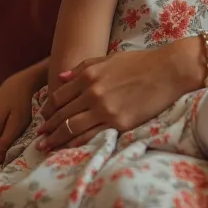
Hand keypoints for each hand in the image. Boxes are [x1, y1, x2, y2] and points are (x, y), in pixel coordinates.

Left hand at [36, 42, 201, 151]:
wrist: (168, 70)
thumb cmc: (141, 62)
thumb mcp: (109, 59)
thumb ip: (84, 67)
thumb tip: (60, 76)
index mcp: (89, 76)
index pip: (59, 96)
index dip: (49, 108)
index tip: (44, 116)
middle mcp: (93, 93)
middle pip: (62, 114)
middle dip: (48, 126)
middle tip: (39, 135)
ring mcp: (105, 109)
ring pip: (71, 128)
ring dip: (56, 138)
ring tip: (47, 146)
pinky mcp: (119, 123)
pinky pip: (92, 136)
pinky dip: (76, 143)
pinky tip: (69, 148)